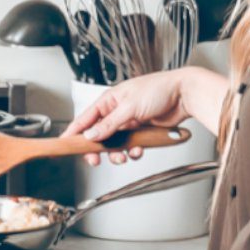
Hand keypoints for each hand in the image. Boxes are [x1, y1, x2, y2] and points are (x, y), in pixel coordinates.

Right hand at [64, 70, 190, 166]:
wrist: (184, 95)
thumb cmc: (159, 89)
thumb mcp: (130, 107)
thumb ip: (110, 124)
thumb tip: (92, 135)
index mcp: (109, 100)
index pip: (85, 118)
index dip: (74, 131)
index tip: (64, 143)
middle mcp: (117, 111)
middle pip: (98, 135)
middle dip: (97, 149)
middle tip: (95, 159)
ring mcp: (129, 122)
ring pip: (114, 144)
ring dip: (117, 153)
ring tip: (123, 156)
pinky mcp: (141, 131)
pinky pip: (130, 146)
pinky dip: (133, 151)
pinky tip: (139, 150)